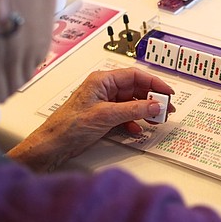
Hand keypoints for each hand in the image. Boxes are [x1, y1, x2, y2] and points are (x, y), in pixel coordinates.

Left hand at [8, 68, 173, 171]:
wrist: (52, 145)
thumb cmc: (68, 126)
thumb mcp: (106, 116)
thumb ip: (133, 110)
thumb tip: (154, 105)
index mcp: (102, 80)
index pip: (134, 76)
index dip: (154, 83)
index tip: (167, 93)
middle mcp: (103, 89)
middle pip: (135, 89)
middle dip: (151, 99)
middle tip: (165, 109)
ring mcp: (103, 103)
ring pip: (131, 103)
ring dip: (144, 111)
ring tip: (155, 120)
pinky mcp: (103, 117)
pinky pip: (124, 115)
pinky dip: (133, 121)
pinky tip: (136, 129)